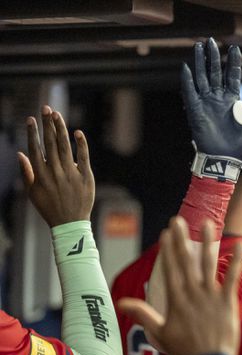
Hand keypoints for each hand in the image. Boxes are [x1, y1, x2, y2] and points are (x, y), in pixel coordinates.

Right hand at [18, 106, 93, 226]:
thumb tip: (20, 153)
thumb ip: (27, 171)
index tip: (31, 118)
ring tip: (57, 115)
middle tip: (46, 108)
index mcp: (40, 174)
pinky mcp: (85, 177)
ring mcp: (70, 173)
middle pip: (50, 143)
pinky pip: (83, 157)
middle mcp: (54, 171)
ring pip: (65, 146)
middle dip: (47, 124)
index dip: (32, 133)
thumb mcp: (32, 191)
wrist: (70, 223)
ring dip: (61, 129)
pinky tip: (77, 132)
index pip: (35, 148)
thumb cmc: (49, 207)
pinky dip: (81, 144)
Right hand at [118, 218, 241, 354]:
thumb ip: (143, 314)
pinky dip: (237, 262)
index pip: (170, 270)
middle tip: (178, 221)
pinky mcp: (228, 301)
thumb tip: (121, 302)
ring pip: (208, 265)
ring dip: (207, 243)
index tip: (165, 233)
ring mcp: (211, 297)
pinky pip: (233, 278)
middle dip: (181, 240)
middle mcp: (193, 294)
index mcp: (176, 301)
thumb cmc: (185, 351)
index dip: (168, 251)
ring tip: (206, 223)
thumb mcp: (160, 333)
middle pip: (186, 262)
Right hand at [181, 38, 241, 160]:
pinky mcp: (195, 111)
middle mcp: (218, 99)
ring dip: (200, 62)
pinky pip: (190, 93)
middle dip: (213, 57)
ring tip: (198, 46)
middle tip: (211, 41)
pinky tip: (186, 68)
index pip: (232, 76)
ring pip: (202, 78)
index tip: (235, 48)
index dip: (233, 62)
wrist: (226, 159)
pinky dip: (187, 81)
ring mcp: (206, 103)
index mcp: (233, 101)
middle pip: (215, 72)